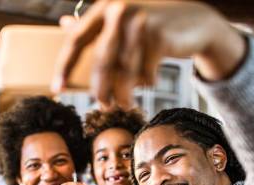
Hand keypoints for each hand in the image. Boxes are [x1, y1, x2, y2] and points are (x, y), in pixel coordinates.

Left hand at [52, 0, 245, 108]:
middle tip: (101, 105)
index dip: (64, 66)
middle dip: (100, 88)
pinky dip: (146, 81)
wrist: (196, 22)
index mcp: (105, 7)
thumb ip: (95, 25)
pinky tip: (150, 82)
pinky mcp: (158, 35)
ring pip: (123, 70)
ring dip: (123, 92)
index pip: (76, 40)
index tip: (57, 88)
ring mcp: (139, 21)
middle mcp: (119, 10)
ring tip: (125, 103)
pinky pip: (144, 71)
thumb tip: (64, 23)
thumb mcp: (122, 21)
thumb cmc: (154, 24)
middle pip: (100, 60)